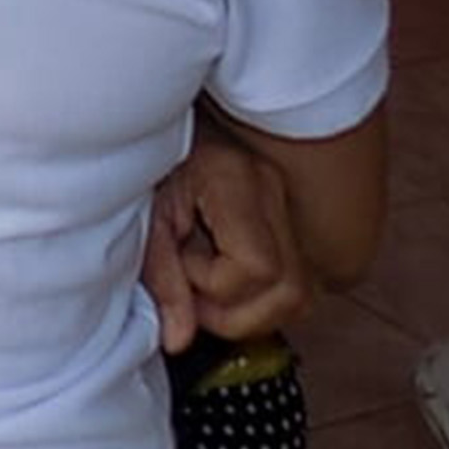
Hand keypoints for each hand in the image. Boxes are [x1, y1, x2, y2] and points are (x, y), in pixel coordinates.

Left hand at [143, 133, 312, 350]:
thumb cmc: (151, 157)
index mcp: (236, 181)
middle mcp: (272, 191)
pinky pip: (293, 278)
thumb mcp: (146, 214)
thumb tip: (179, 339)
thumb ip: (163, 277)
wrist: (160, 109)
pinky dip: (259, 294)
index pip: (257, 265)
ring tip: (206, 284)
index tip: (181, 266)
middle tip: (195, 294)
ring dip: (252, 309)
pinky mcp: (286, 218)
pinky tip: (223, 274)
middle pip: (293, 291)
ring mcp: (286, 204)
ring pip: (301, 293)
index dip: (215, 284)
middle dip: (240, 313)